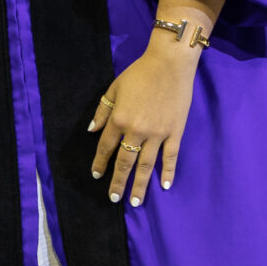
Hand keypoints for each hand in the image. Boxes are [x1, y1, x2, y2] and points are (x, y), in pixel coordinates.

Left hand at [87, 36, 200, 207]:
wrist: (170, 63)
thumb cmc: (140, 73)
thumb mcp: (115, 87)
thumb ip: (103, 110)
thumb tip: (92, 130)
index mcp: (119, 119)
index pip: (106, 147)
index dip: (100, 163)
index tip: (97, 175)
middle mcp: (136, 130)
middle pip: (125, 162)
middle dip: (118, 182)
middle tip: (114, 199)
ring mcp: (157, 133)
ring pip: (146, 165)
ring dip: (140, 185)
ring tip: (136, 202)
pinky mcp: (174, 132)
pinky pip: (171, 157)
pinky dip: (168, 172)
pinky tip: (165, 186)